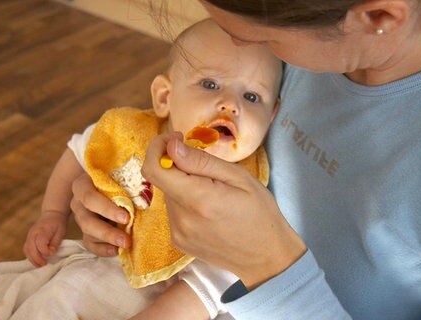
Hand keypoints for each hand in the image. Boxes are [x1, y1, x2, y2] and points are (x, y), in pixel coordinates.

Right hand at [23, 211, 67, 266]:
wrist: (52, 214)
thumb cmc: (58, 223)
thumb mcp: (61, 231)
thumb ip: (55, 242)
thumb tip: (51, 252)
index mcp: (42, 230)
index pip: (40, 244)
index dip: (45, 251)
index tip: (52, 254)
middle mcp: (33, 233)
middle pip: (30, 248)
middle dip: (36, 259)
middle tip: (44, 265)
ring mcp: (29, 236)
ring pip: (26, 250)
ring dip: (32, 259)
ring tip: (40, 265)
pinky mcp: (29, 238)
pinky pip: (26, 249)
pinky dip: (30, 256)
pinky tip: (37, 260)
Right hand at [70, 173, 130, 256]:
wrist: (112, 183)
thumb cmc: (118, 178)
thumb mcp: (121, 175)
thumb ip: (130, 181)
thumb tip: (151, 186)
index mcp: (83, 185)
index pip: (89, 197)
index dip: (107, 209)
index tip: (127, 217)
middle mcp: (78, 202)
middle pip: (86, 219)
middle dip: (107, 232)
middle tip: (126, 239)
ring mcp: (81, 218)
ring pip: (88, 233)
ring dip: (108, 240)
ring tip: (126, 244)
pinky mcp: (86, 232)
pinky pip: (90, 244)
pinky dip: (103, 249)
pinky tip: (116, 251)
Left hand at [142, 133, 306, 288]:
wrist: (266, 256)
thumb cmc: (260, 213)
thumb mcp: (239, 178)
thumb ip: (202, 162)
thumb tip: (172, 147)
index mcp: (198, 200)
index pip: (154, 169)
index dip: (158, 148)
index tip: (176, 139)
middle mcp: (181, 219)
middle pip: (164, 180)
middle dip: (179, 166)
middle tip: (208, 167)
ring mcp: (178, 234)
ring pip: (169, 195)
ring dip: (184, 186)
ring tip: (214, 192)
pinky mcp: (179, 242)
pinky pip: (174, 212)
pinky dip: (186, 202)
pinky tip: (209, 209)